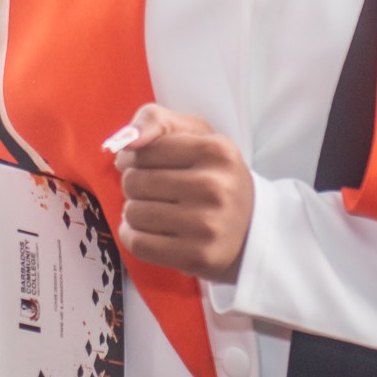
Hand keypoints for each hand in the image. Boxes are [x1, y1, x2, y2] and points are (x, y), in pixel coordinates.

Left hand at [111, 105, 255, 281]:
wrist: (251, 228)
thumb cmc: (215, 175)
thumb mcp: (197, 135)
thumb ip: (156, 121)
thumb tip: (125, 141)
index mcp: (217, 150)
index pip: (145, 149)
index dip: (135, 157)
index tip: (145, 164)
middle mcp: (214, 186)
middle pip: (135, 181)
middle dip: (135, 185)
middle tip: (154, 190)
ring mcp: (207, 224)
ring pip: (133, 213)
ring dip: (135, 212)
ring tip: (156, 211)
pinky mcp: (196, 256)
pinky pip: (138, 244)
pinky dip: (134, 236)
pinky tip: (153, 231)